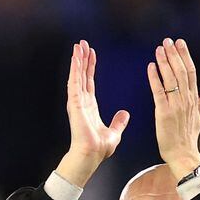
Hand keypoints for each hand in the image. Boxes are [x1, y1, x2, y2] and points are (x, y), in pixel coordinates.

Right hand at [56, 40, 130, 187]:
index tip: (92, 54)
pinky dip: (75, 70)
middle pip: (82, 75)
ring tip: (78, 46)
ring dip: (77, 60)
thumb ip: (119, 122)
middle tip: (82, 44)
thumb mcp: (114, 132)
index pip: (90, 82)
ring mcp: (77, 102)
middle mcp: (82, 101)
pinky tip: (76, 58)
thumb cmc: (99, 148)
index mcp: (90, 106)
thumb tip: (125, 114)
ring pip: (77, 76)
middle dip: (82, 59)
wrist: (91, 155)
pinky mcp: (75, 103)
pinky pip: (74, 83)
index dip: (90, 68)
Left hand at [146, 38, 199, 181]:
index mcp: (194, 98)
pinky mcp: (164, 112)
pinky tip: (150, 66)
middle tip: (167, 41)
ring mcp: (175, 106)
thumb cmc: (190, 135)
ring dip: (164, 62)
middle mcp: (186, 100)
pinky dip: (155, 78)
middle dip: (174, 55)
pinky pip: (158, 91)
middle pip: (181, 72)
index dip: (185, 56)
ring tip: (159, 49)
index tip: (180, 42)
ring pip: (170, 79)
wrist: (183, 154)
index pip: (191, 72)